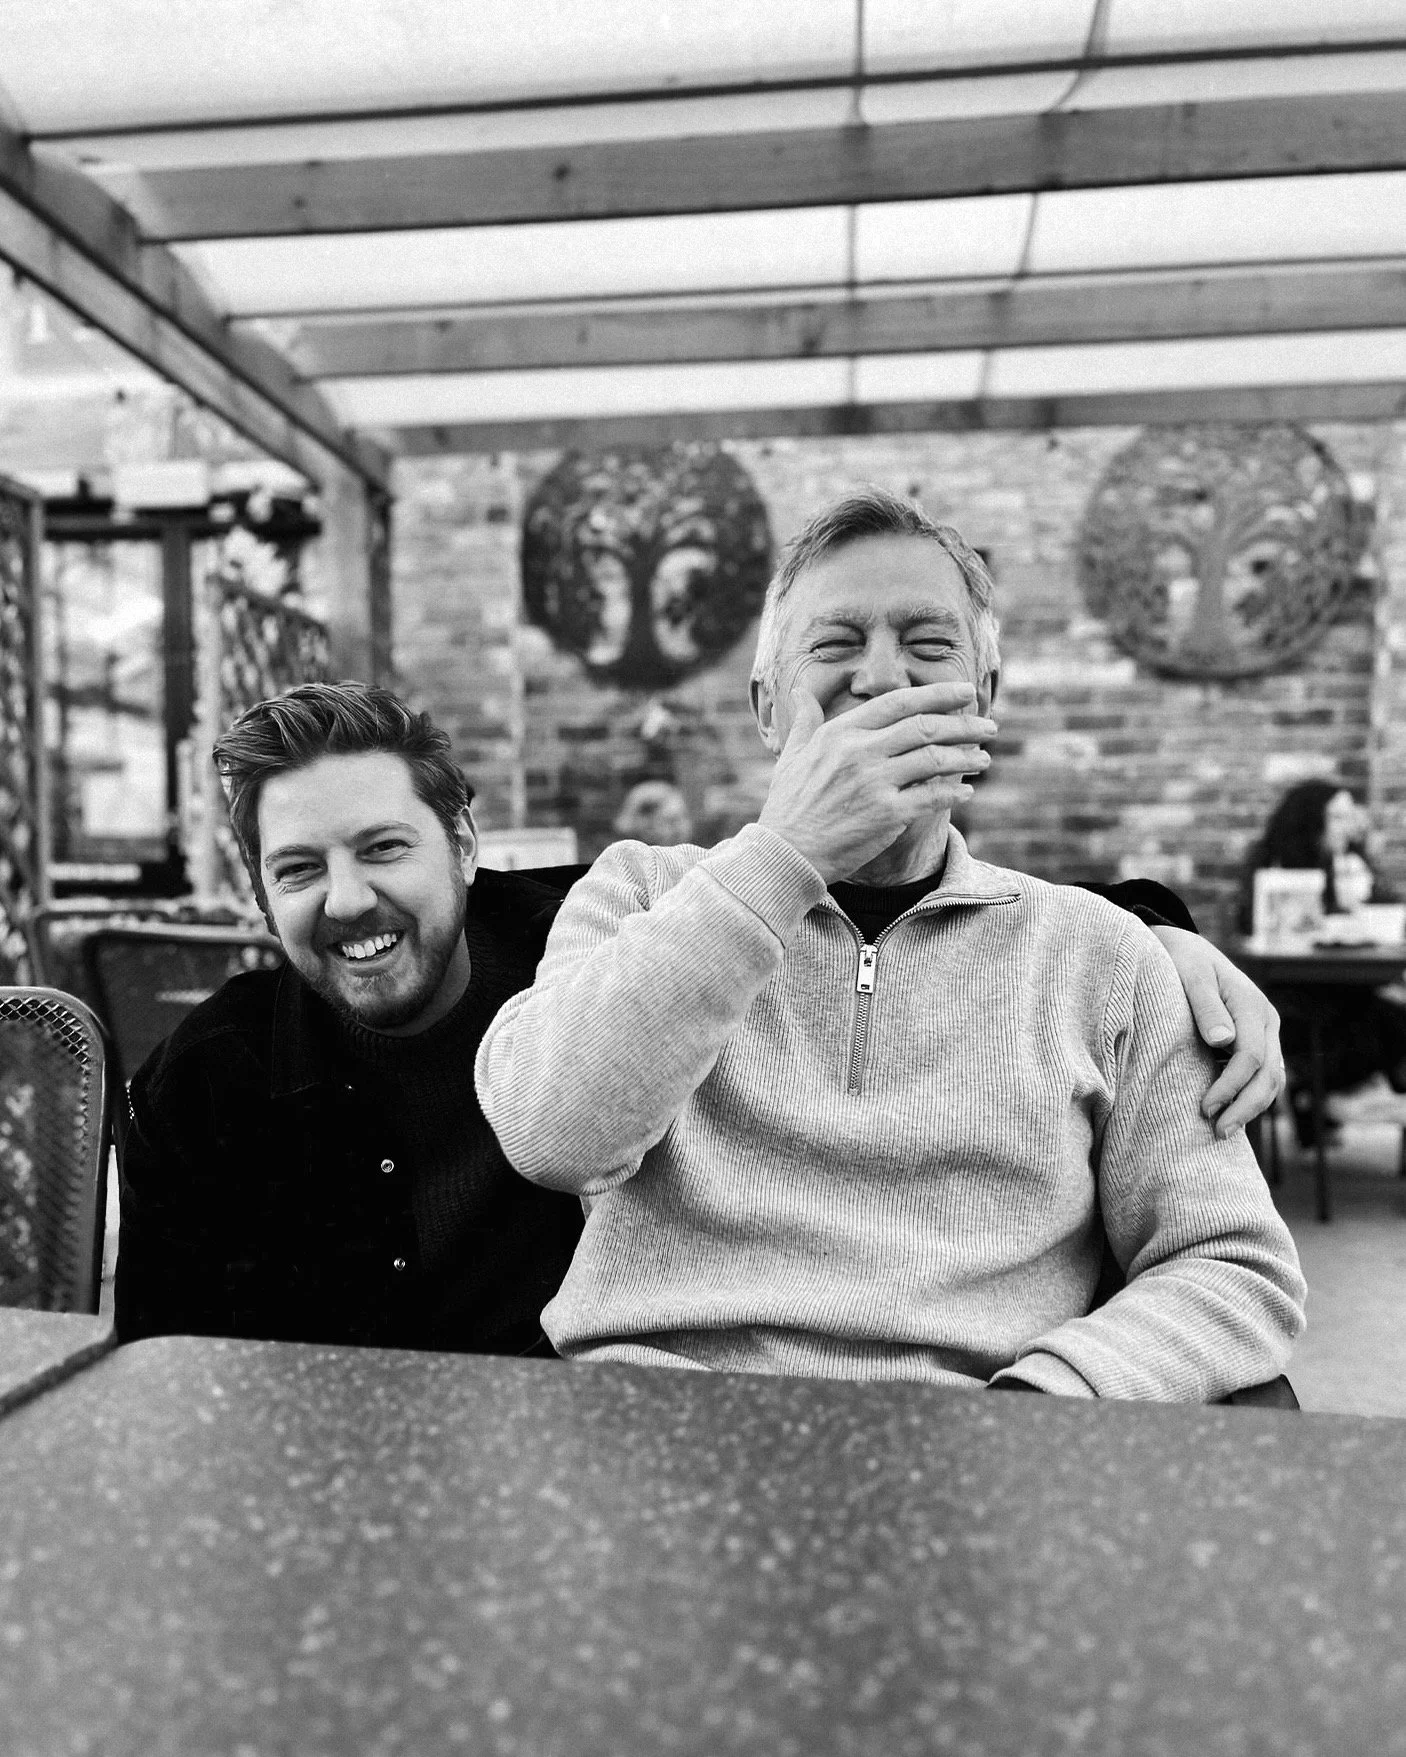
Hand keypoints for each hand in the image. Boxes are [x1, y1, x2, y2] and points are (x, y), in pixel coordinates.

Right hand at [757, 682, 996, 882]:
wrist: (785, 852)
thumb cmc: (788, 806)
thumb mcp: (792, 756)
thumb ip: (805, 721)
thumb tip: (800, 691)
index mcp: (840, 733)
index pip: (898, 703)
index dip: (937, 694)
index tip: (964, 692)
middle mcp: (859, 752)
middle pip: (925, 726)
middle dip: (964, 723)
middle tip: (988, 725)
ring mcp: (874, 782)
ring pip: (935, 759)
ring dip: (967, 757)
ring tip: (984, 758)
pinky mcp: (886, 814)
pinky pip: (932, 796)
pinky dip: (954, 791)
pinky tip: (967, 791)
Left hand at [1150, 926, 1284, 1136]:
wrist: (1185, 948)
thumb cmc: (1182, 959)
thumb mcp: (1190, 973)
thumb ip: (1205, 1005)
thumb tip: (1222, 1041)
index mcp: (1252, 1005)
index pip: (1251, 1057)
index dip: (1230, 1086)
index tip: (1205, 1108)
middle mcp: (1266, 1020)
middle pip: (1269, 1074)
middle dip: (1246, 1107)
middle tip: (1218, 1132)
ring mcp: (1265, 1032)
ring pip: (1272, 1079)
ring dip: (1251, 1107)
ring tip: (1223, 1132)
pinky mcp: (1256, 1041)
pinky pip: (1262, 1075)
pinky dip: (1249, 1097)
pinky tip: (1228, 1114)